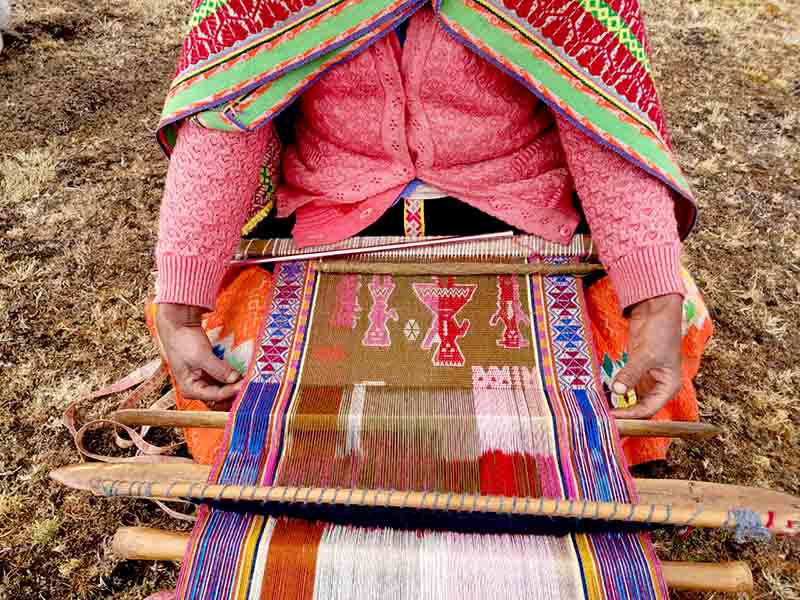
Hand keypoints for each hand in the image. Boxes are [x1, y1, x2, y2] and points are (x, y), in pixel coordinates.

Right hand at [155, 303, 242, 408]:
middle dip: (235, 394)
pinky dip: (234, 381)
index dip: (232, 391)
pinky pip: (226, 383)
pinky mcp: (212, 375)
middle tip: (250, 386)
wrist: (179, 327)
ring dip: (236, 389)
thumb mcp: (201, 355)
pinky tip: (245, 377)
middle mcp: (198, 390)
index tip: (245, 383)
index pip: (216, 396)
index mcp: (190, 389)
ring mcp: (205, 382)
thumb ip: (218, 369)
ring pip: (225, 393)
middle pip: (221, 400)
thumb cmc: (184, 341)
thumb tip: (235, 379)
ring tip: (250, 383)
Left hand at [611, 294, 682, 418]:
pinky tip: (602, 395)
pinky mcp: (635, 371)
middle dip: (623, 414)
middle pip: (639, 408)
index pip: (648, 410)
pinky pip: (625, 387)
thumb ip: (631, 373)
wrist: (656, 310)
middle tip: (603, 417)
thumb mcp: (646, 354)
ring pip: (631, 400)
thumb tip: (618, 390)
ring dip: (618, 404)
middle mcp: (658, 387)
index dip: (630, 416)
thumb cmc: (661, 331)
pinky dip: (615, 392)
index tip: (612, 417)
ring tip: (600, 409)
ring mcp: (646, 379)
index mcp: (668, 387)